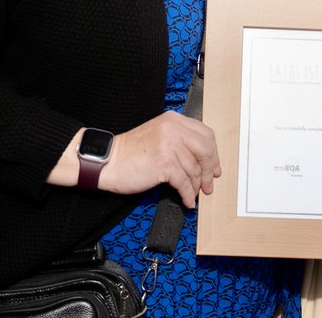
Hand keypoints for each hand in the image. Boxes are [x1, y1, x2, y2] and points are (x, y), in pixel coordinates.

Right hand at [99, 111, 220, 207]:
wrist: (107, 161)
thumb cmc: (129, 152)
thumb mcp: (158, 134)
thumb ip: (179, 139)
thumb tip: (202, 159)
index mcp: (174, 120)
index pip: (206, 134)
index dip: (213, 153)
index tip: (214, 167)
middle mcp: (174, 129)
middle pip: (206, 150)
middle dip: (209, 170)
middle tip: (208, 184)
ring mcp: (169, 145)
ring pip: (195, 169)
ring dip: (196, 186)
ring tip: (193, 193)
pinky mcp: (164, 164)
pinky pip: (185, 183)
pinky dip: (188, 195)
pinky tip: (187, 200)